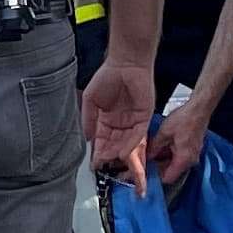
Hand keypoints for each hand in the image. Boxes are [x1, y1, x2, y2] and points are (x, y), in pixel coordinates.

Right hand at [80, 57, 154, 178]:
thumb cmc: (107, 77)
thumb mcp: (90, 100)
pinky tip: (124, 154)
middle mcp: (120, 124)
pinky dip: (131, 145)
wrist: (126, 63)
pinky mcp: (144, 118)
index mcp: (106, 120)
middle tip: (106, 169)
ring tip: (116, 167)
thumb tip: (88, 139)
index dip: (99, 153)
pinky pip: (138, 135)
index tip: (95, 165)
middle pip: (115, 146)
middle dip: (110, 158)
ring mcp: (133, 122)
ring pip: (127, 144)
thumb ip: (88, 120)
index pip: (102, 141)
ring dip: (121, 156)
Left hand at [145, 99, 219, 190]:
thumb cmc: (186, 119)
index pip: (167, 178)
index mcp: (184, 160)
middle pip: (170, 172)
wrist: (199, 109)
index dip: (154, 178)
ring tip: (150, 153)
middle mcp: (190, 161)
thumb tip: (145, 157)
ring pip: (173, 164)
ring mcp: (192, 155)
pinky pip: (178, 157)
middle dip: (156, 168)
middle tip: (144, 163)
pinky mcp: (191, 149)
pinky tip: (159, 146)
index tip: (144, 174)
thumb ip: (153, 148)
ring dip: (162, 160)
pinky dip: (168, 154)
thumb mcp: (164, 134)